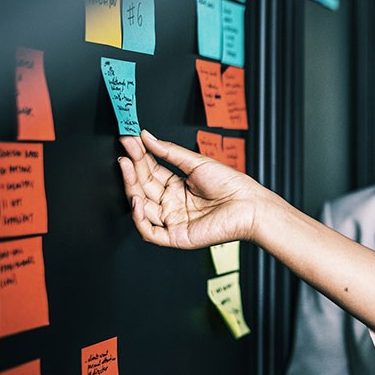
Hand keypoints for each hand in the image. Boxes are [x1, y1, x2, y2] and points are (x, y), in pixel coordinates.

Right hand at [118, 130, 265, 248]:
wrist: (249, 205)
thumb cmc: (232, 186)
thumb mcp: (197, 163)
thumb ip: (169, 152)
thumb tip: (147, 137)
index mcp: (178, 188)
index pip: (151, 172)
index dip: (139, 157)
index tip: (129, 140)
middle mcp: (173, 205)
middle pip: (143, 188)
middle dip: (132, 169)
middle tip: (125, 152)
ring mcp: (173, 221)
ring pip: (142, 208)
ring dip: (131, 188)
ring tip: (127, 167)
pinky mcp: (176, 236)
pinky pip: (150, 232)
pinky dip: (139, 218)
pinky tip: (136, 199)